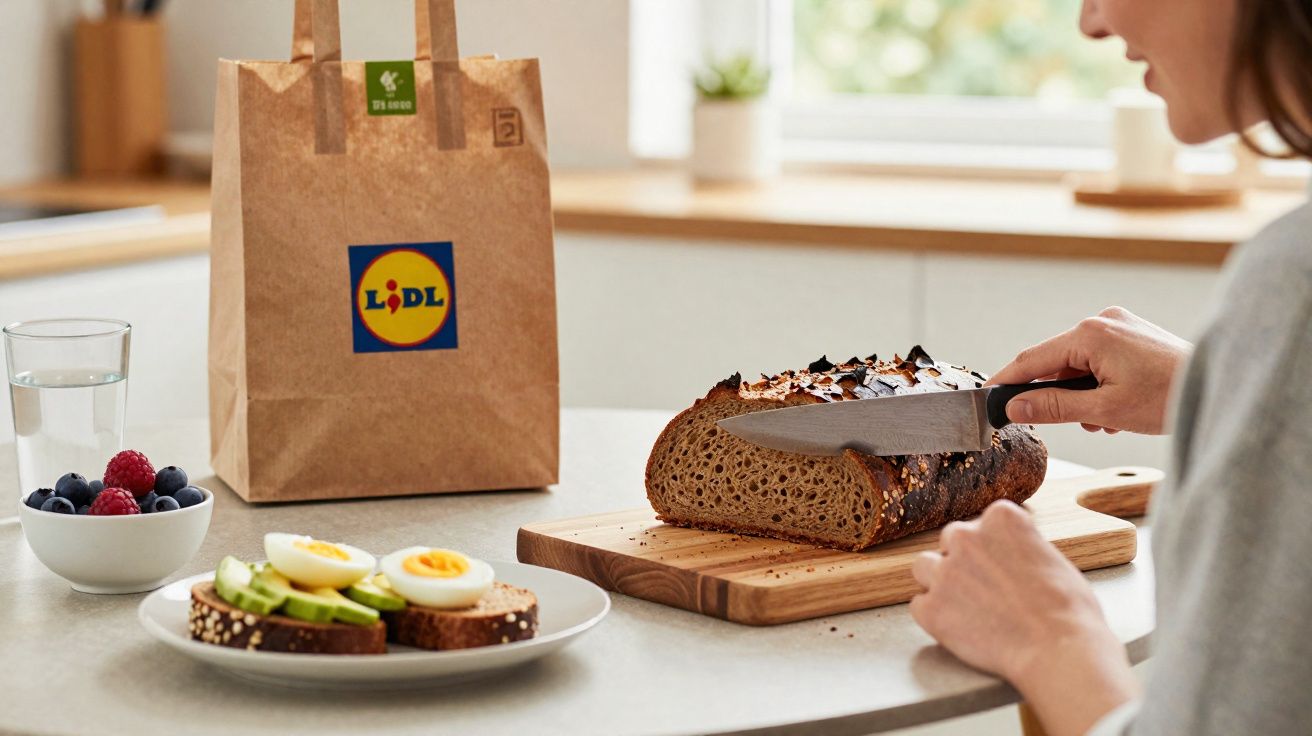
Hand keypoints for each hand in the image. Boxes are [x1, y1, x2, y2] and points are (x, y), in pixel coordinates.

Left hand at [910, 501, 1137, 735]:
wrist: (1058, 649)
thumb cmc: (1067, 610)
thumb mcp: (1050, 558)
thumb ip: (1019, 546)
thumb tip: (1010, 554)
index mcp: (999, 517)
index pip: (981, 524)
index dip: (990, 549)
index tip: (1002, 567)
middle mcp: (965, 536)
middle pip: (950, 542)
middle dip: (962, 562)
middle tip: (984, 590)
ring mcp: (944, 571)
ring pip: (924, 568)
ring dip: (940, 583)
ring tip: (966, 608)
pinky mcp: (930, 607)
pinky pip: (920, 605)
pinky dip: (935, 617)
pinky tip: (960, 629)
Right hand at [987, 306, 1191, 434]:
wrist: (1219, 388)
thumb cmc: (1169, 396)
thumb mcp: (1104, 409)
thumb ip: (1053, 407)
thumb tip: (1014, 407)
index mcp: (1091, 333)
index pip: (1032, 359)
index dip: (1007, 381)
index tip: (987, 399)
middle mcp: (1102, 320)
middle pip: (1056, 362)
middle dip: (1059, 395)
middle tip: (1073, 422)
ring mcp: (1119, 325)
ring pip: (1078, 364)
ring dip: (1082, 395)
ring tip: (1107, 419)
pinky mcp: (1132, 334)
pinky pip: (1099, 360)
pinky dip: (1099, 385)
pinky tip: (1119, 406)